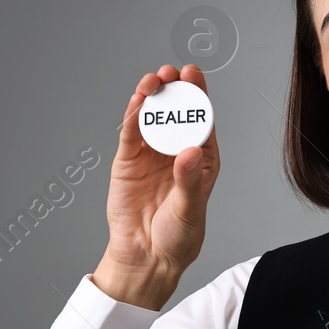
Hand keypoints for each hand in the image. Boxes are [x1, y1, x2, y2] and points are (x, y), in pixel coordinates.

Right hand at [98, 64, 220, 292]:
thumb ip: (188, 181)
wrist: (147, 256)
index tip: (194, 73)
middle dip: (174, 88)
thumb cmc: (177, 235)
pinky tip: (137, 101)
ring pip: (152, 117)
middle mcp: (175, 151)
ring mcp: (150, 154)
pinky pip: (130, 133)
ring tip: (153, 80)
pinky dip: (132, 116)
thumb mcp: (189, 209)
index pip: (200, 119)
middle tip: (172, 71)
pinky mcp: (128, 161)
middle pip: (175, 112)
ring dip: (152, 95)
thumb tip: (190, 152)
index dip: (198, 94)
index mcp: (200, 159)